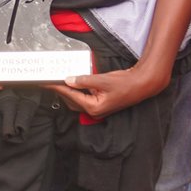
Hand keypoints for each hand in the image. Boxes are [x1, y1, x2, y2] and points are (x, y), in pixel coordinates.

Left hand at [48, 63, 165, 121]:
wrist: (142, 84)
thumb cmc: (126, 84)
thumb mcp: (102, 80)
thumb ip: (84, 80)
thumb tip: (69, 80)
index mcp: (94, 108)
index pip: (71, 96)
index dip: (58, 87)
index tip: (48, 82)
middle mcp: (94, 111)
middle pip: (71, 101)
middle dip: (60, 90)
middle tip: (50, 80)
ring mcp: (97, 108)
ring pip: (76, 101)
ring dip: (67, 92)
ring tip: (58, 81)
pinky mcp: (100, 103)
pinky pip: (83, 98)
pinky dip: (76, 91)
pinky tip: (73, 83)